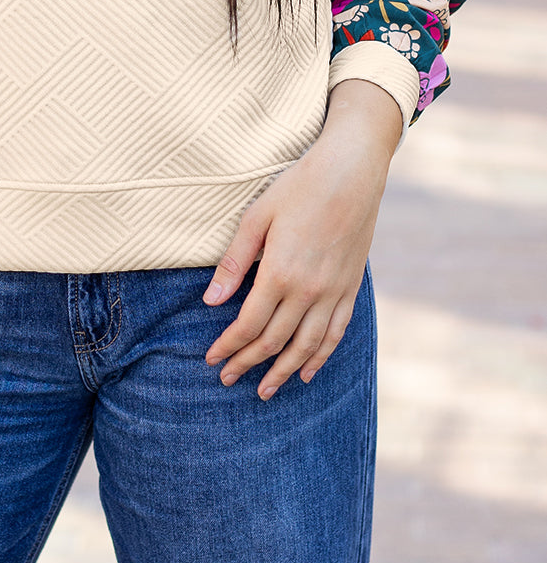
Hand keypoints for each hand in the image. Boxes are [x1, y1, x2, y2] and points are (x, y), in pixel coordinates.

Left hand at [202, 80, 401, 399]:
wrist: (351, 172)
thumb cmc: (298, 187)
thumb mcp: (257, 217)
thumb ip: (234, 262)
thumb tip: (211, 301)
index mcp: (280, 273)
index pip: (249, 325)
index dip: (229, 346)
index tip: (212, 359)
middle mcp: (309, 291)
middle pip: (274, 341)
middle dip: (248, 363)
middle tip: (228, 379)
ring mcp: (334, 292)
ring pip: (306, 346)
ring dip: (283, 372)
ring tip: (264, 391)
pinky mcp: (350, 288)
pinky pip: (335, 334)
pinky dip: (320, 357)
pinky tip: (307, 372)